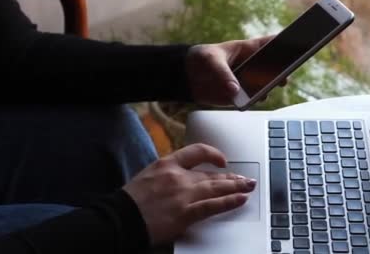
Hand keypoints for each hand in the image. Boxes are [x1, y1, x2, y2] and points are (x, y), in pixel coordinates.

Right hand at [123, 144, 255, 244]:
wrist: (121, 218)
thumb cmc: (131, 201)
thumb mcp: (148, 176)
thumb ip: (168, 174)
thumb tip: (185, 177)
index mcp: (166, 164)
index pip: (196, 151)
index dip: (213, 154)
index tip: (222, 162)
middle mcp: (178, 176)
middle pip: (210, 174)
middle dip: (231, 177)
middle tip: (245, 178)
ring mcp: (183, 195)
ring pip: (216, 188)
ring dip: (235, 187)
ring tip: (248, 186)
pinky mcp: (185, 213)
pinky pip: (212, 206)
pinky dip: (228, 202)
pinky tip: (240, 199)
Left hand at [186, 36, 285, 105]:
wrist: (188, 77)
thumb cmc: (202, 59)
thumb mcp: (211, 60)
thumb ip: (223, 74)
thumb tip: (234, 89)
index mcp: (249, 49)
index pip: (271, 43)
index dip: (286, 42)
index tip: (296, 46)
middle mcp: (253, 65)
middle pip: (274, 67)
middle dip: (282, 71)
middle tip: (283, 77)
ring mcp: (249, 81)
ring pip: (266, 85)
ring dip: (267, 88)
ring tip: (264, 91)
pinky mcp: (241, 95)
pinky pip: (253, 99)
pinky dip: (254, 100)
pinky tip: (252, 100)